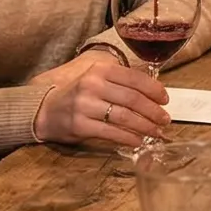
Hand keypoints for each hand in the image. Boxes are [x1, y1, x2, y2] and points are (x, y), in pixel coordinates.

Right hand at [30, 51, 170, 147]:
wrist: (44, 110)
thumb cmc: (77, 95)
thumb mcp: (96, 80)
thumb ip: (120, 82)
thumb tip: (153, 93)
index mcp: (100, 70)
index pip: (135, 78)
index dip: (154, 90)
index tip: (165, 100)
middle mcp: (92, 85)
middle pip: (133, 99)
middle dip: (154, 111)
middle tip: (165, 120)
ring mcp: (85, 105)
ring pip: (125, 117)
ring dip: (145, 127)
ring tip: (156, 132)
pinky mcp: (80, 125)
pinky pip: (111, 133)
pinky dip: (129, 138)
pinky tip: (138, 141)